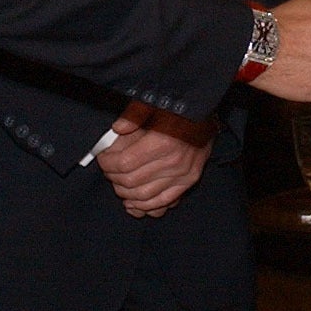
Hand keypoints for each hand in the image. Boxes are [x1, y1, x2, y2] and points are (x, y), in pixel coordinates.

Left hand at [96, 101, 215, 217]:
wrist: (207, 117)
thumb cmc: (179, 110)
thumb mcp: (155, 104)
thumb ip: (135, 114)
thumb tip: (117, 128)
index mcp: (162, 142)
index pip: (124, 163)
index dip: (107, 163)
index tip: (102, 157)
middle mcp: (173, 162)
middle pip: (131, 181)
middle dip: (113, 178)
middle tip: (108, 170)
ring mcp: (182, 175)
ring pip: (144, 196)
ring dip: (126, 194)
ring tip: (118, 185)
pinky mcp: (189, 181)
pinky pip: (162, 202)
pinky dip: (145, 206)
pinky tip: (133, 202)